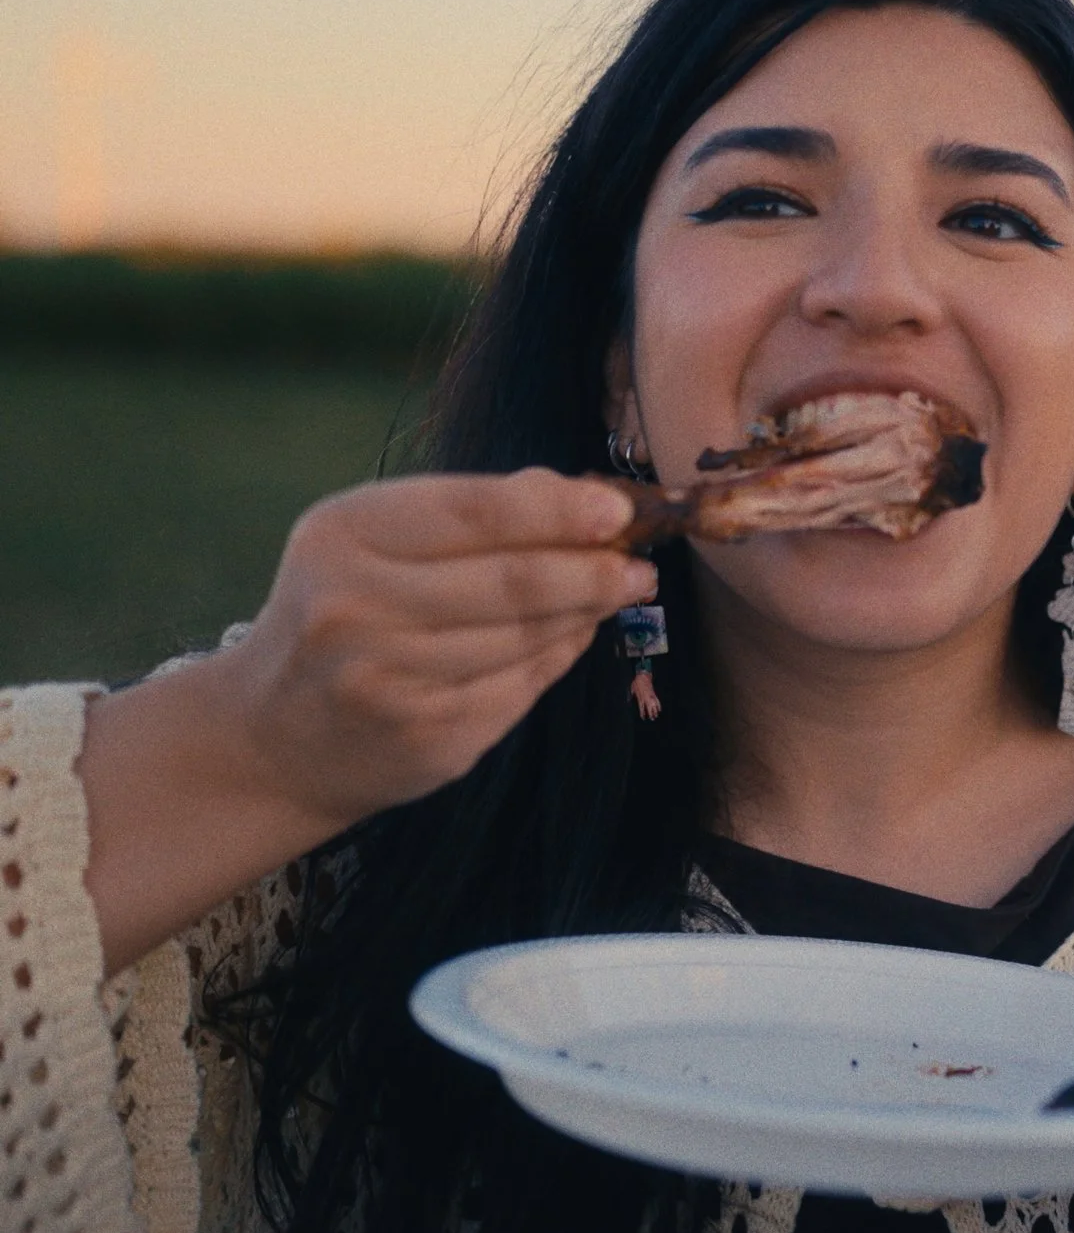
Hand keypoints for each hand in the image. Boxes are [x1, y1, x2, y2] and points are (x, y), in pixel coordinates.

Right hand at [208, 469, 649, 838]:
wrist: (273, 735)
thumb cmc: (345, 610)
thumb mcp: (377, 541)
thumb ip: (473, 513)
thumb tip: (581, 493)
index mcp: (343, 536)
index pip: (474, 512)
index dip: (558, 511)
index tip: (618, 509)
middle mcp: (355, 609)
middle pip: (512, 583)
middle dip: (594, 572)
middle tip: (641, 567)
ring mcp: (389, 683)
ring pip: (525, 640)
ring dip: (585, 614)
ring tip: (617, 593)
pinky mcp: (425, 740)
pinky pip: (520, 690)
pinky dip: (556, 658)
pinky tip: (570, 638)